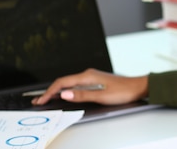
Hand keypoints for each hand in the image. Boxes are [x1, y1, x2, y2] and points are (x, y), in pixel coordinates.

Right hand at [31, 68, 147, 105]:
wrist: (138, 87)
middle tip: (38, 101)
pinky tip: (64, 95)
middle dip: (50, 91)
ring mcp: (91, 77)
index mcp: (88, 76)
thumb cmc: (123, 91)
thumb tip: (64, 94)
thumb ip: (82, 95)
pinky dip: (66, 90)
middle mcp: (88, 74)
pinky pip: (76, 84)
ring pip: (69, 83)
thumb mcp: (101, 96)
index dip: (50, 92)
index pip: (63, 83)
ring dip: (57, 91)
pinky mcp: (95, 81)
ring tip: (47, 99)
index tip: (41, 101)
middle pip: (64, 82)